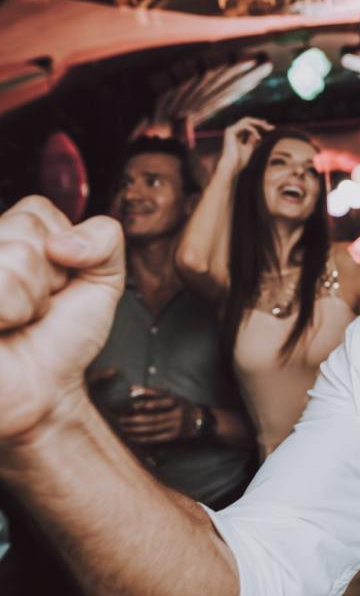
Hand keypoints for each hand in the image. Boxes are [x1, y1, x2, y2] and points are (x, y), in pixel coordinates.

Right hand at [0, 196, 124, 444]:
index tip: (52, 286)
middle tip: (31, 308)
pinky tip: (0, 328)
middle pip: (22, 231)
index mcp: (4, 234)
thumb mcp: (104, 279)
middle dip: (45, 278)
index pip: (35, 210)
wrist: (42, 392)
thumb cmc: (64, 336)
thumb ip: (105, 239)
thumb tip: (62, 243)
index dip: (61, 253)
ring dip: (27, 301)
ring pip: (11, 258)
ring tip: (14, 321)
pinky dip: (9, 313)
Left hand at [117, 389, 200, 444]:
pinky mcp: (174, 436)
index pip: (163, 401)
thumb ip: (151, 392)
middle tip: (121, 420)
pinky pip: (156, 438)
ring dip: (136, 430)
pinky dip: (143, 438)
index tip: (134, 405)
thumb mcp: (171, 395)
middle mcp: (177, 414)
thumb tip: (130, 389)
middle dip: (136, 420)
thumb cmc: (180, 405)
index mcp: (177, 401)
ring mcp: (176, 426)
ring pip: (154, 429)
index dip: (150, 403)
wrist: (200, 420)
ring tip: (124, 428)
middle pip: (155, 418)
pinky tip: (132, 437)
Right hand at [218, 117, 271, 174]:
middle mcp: (233, 130)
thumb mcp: (249, 148)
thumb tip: (257, 134)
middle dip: (260, 122)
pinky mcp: (231, 132)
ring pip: (246, 120)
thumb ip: (252, 140)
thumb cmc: (239, 161)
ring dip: (258, 123)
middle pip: (248, 120)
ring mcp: (231, 130)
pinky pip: (245, 126)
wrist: (232, 167)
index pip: (248, 125)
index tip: (270, 127)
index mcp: (236, 134)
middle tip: (271, 127)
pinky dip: (253, 130)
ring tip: (267, 129)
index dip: (259, 124)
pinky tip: (258, 137)